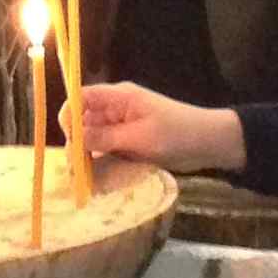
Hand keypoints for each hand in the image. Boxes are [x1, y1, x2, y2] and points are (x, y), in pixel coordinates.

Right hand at [76, 82, 243, 171]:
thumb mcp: (138, 137)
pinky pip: (106, 150)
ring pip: (92, 138)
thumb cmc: (176, 133)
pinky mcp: (128, 142)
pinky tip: (95, 179)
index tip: (70, 142)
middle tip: (74, 170)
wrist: (208, 143)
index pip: (81, 98)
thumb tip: (74, 141)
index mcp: (118, 98)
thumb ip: (105, 138)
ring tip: (82, 179)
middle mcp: (116, 109)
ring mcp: (121, 127)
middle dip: (76, 143)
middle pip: (83, 121)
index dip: (70, 117)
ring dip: (86, 156)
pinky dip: (100, 162)